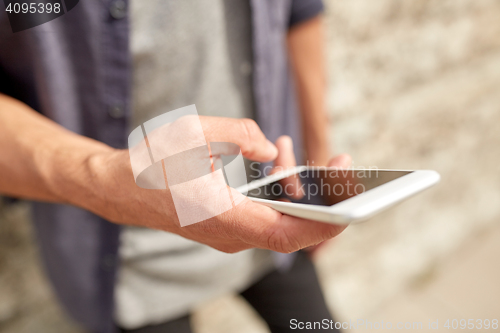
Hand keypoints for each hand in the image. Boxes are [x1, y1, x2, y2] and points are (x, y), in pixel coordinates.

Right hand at [87, 117, 347, 252]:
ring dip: (295, 187)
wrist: (122, 190)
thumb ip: (238, 133)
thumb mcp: (190, 133)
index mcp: (223, 217)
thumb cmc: (151, 163)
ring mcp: (232, 232)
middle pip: (293, 229)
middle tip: (343, 164)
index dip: (325, 223)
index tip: (353, 201)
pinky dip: (277, 189)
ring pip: (280, 218)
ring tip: (288, 148)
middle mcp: (232, 233)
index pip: (287, 235)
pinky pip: (265, 212)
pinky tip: (274, 160)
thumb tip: (270, 147)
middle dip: (325, 199)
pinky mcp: (231, 223)